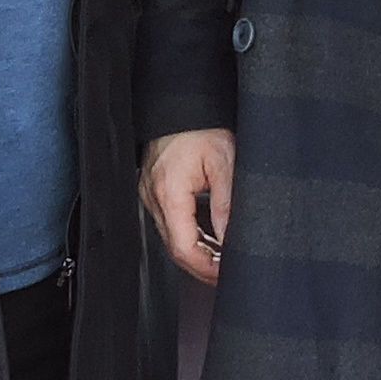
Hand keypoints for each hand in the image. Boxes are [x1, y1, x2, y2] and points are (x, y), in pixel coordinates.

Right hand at [143, 128, 236, 283]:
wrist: (180, 104)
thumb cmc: (199, 125)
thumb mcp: (224, 162)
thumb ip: (226, 204)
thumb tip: (230, 238)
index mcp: (169, 192)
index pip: (183, 247)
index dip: (204, 267)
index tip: (224, 275)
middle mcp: (154, 197)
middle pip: (174, 248)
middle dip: (201, 266)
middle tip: (226, 274)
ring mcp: (150, 195)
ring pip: (171, 238)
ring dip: (196, 252)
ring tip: (221, 261)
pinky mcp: (154, 191)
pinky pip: (169, 223)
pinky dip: (189, 236)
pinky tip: (208, 240)